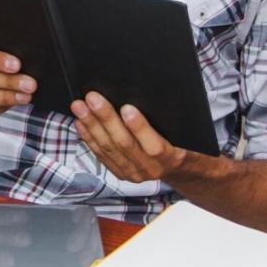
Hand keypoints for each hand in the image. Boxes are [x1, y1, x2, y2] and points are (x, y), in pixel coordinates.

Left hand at [71, 91, 185, 182]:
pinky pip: (102, 155)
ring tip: (80, 106)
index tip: (127, 107)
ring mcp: (133, 174)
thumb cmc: (185, 144)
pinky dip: (90, 138)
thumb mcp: (186, 132)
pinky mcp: (121, 173)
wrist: (181, 170)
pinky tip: (81, 123)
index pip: (154, 145)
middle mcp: (151, 169)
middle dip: (106, 119)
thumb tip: (151, 92)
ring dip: (92, 126)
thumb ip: (171, 119)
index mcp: (171, 158)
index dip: (139, 127)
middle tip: (93, 98)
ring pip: (109, 149)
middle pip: (124, 144)